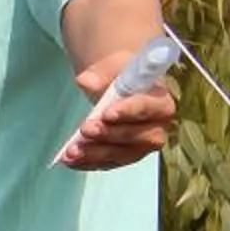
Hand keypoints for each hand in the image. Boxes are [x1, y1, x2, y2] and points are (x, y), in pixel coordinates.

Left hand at [61, 50, 176, 169]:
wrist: (113, 87)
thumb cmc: (118, 76)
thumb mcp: (110, 67)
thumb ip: (100, 74)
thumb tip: (86, 82)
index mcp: (160, 101)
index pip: (150, 108)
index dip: (130, 112)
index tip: (107, 113)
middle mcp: (157, 127)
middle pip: (140, 137)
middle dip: (111, 135)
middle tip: (86, 129)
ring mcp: (142, 145)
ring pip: (124, 154)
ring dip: (96, 154)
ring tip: (72, 151)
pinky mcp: (125, 156)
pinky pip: (109, 163)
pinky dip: (88, 163)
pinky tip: (69, 161)